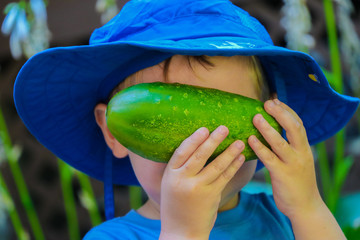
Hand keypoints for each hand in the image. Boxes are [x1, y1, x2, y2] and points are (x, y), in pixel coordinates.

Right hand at [159, 126, 244, 239]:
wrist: (181, 232)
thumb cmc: (175, 205)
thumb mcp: (170, 185)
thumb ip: (179, 168)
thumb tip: (194, 146)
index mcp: (170, 175)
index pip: (182, 152)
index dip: (194, 139)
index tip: (204, 129)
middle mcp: (183, 180)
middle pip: (200, 156)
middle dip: (214, 140)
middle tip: (224, 128)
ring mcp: (198, 189)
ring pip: (216, 165)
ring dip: (229, 152)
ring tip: (239, 142)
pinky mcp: (211, 196)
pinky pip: (224, 177)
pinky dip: (233, 166)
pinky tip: (240, 158)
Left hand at [248, 99, 321, 218]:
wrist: (306, 206)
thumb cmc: (296, 181)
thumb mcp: (297, 160)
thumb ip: (288, 146)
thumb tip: (270, 131)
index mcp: (304, 148)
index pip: (298, 123)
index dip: (286, 110)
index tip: (275, 100)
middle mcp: (301, 153)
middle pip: (294, 127)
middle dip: (280, 113)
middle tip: (267, 103)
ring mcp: (293, 164)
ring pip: (280, 142)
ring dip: (267, 128)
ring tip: (255, 117)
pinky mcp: (283, 175)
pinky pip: (270, 159)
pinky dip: (260, 148)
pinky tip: (249, 140)